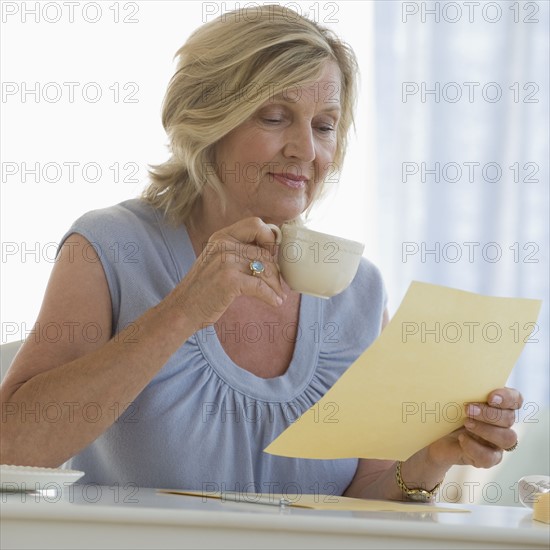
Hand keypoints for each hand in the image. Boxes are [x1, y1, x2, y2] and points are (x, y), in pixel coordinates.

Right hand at [167, 217, 286, 330]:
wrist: (182, 310)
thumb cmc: (204, 289)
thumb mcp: (217, 260)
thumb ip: (238, 251)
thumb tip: (271, 253)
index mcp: (222, 236)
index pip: (255, 224)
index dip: (269, 238)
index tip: (273, 255)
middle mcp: (224, 244)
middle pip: (265, 252)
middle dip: (275, 271)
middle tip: (277, 284)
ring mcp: (226, 261)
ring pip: (266, 269)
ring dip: (275, 286)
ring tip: (278, 296)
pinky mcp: (230, 280)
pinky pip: (261, 286)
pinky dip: (271, 296)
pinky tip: (275, 302)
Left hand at [427, 387, 521, 468]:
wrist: (437, 439)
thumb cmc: (448, 415)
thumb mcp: (455, 400)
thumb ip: (464, 391)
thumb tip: (458, 381)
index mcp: (498, 406)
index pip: (515, 399)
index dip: (507, 398)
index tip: (491, 397)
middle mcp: (502, 425)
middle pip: (509, 419)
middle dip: (489, 414)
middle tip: (468, 409)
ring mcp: (497, 443)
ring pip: (507, 438)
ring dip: (486, 430)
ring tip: (466, 423)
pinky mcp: (488, 459)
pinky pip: (490, 457)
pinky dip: (475, 447)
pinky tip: (462, 439)